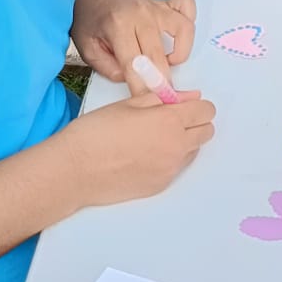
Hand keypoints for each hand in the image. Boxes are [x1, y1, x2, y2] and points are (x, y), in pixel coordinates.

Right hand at [54, 90, 214, 204]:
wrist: (74, 170)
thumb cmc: (96, 132)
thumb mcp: (128, 104)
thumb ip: (163, 98)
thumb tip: (190, 96)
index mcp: (170, 121)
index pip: (206, 110)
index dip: (195, 105)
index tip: (180, 106)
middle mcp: (176, 147)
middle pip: (207, 131)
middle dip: (194, 123)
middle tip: (168, 120)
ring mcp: (170, 169)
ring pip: (194, 151)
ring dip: (183, 142)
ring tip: (152, 139)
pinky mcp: (161, 185)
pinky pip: (176, 168)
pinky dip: (168, 160)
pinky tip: (143, 156)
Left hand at [71, 0, 195, 90]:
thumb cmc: (89, 15)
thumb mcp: (85, 46)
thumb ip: (105, 67)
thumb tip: (128, 78)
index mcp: (118, 24)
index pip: (134, 63)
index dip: (141, 86)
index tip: (145, 100)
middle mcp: (141, 14)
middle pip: (158, 54)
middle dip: (160, 80)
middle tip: (160, 94)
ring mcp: (156, 7)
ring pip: (183, 30)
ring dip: (180, 52)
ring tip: (169, 61)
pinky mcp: (165, 2)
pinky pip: (187, 8)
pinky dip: (187, 24)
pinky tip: (178, 37)